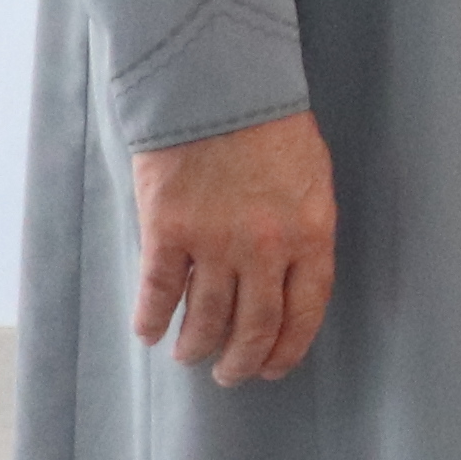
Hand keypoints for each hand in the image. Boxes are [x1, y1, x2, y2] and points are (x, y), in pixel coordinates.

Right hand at [129, 109, 336, 384]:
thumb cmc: (270, 125)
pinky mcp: (168, 230)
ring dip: (197, 346)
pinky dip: (151, 319)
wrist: (218, 84)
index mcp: (310, 233)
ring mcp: (215, 241)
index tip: (273, 368)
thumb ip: (304, 231)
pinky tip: (148, 332)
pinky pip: (158, 291)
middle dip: (242, 360)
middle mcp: (266, 247)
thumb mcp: (311, 179)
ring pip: (206, 317)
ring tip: (190, 356)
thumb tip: (292, 280)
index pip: (305, 311)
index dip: (288, 348)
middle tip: (230, 375)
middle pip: (256, 326)